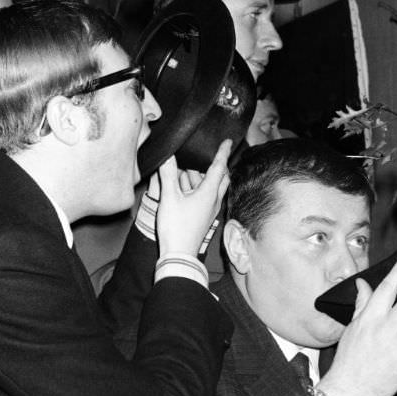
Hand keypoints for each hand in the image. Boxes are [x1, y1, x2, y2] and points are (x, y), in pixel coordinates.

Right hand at [155, 140, 231, 255]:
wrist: (179, 254)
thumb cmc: (176, 227)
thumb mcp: (169, 198)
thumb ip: (169, 174)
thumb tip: (168, 156)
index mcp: (209, 193)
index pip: (219, 167)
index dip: (222, 152)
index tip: (228, 141)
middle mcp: (213, 200)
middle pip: (220, 177)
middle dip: (214, 165)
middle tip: (206, 155)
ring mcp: (209, 209)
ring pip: (211, 187)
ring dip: (201, 176)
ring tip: (185, 169)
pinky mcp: (203, 216)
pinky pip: (204, 196)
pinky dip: (196, 187)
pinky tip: (183, 186)